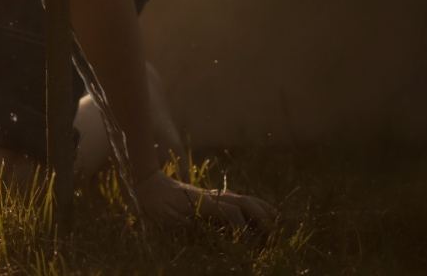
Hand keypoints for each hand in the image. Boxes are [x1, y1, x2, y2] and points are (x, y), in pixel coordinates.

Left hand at [135, 170, 276, 229]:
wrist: (147, 183)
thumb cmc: (153, 203)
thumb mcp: (162, 216)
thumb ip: (181, 224)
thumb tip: (201, 230)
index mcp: (201, 201)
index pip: (230, 211)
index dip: (242, 227)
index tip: (249, 242)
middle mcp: (212, 196)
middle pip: (242, 201)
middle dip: (260, 216)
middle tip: (275, 233)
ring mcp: (214, 195)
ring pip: (244, 198)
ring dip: (261, 209)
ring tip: (280, 221)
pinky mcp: (213, 198)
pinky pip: (238, 200)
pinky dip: (255, 205)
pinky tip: (265, 213)